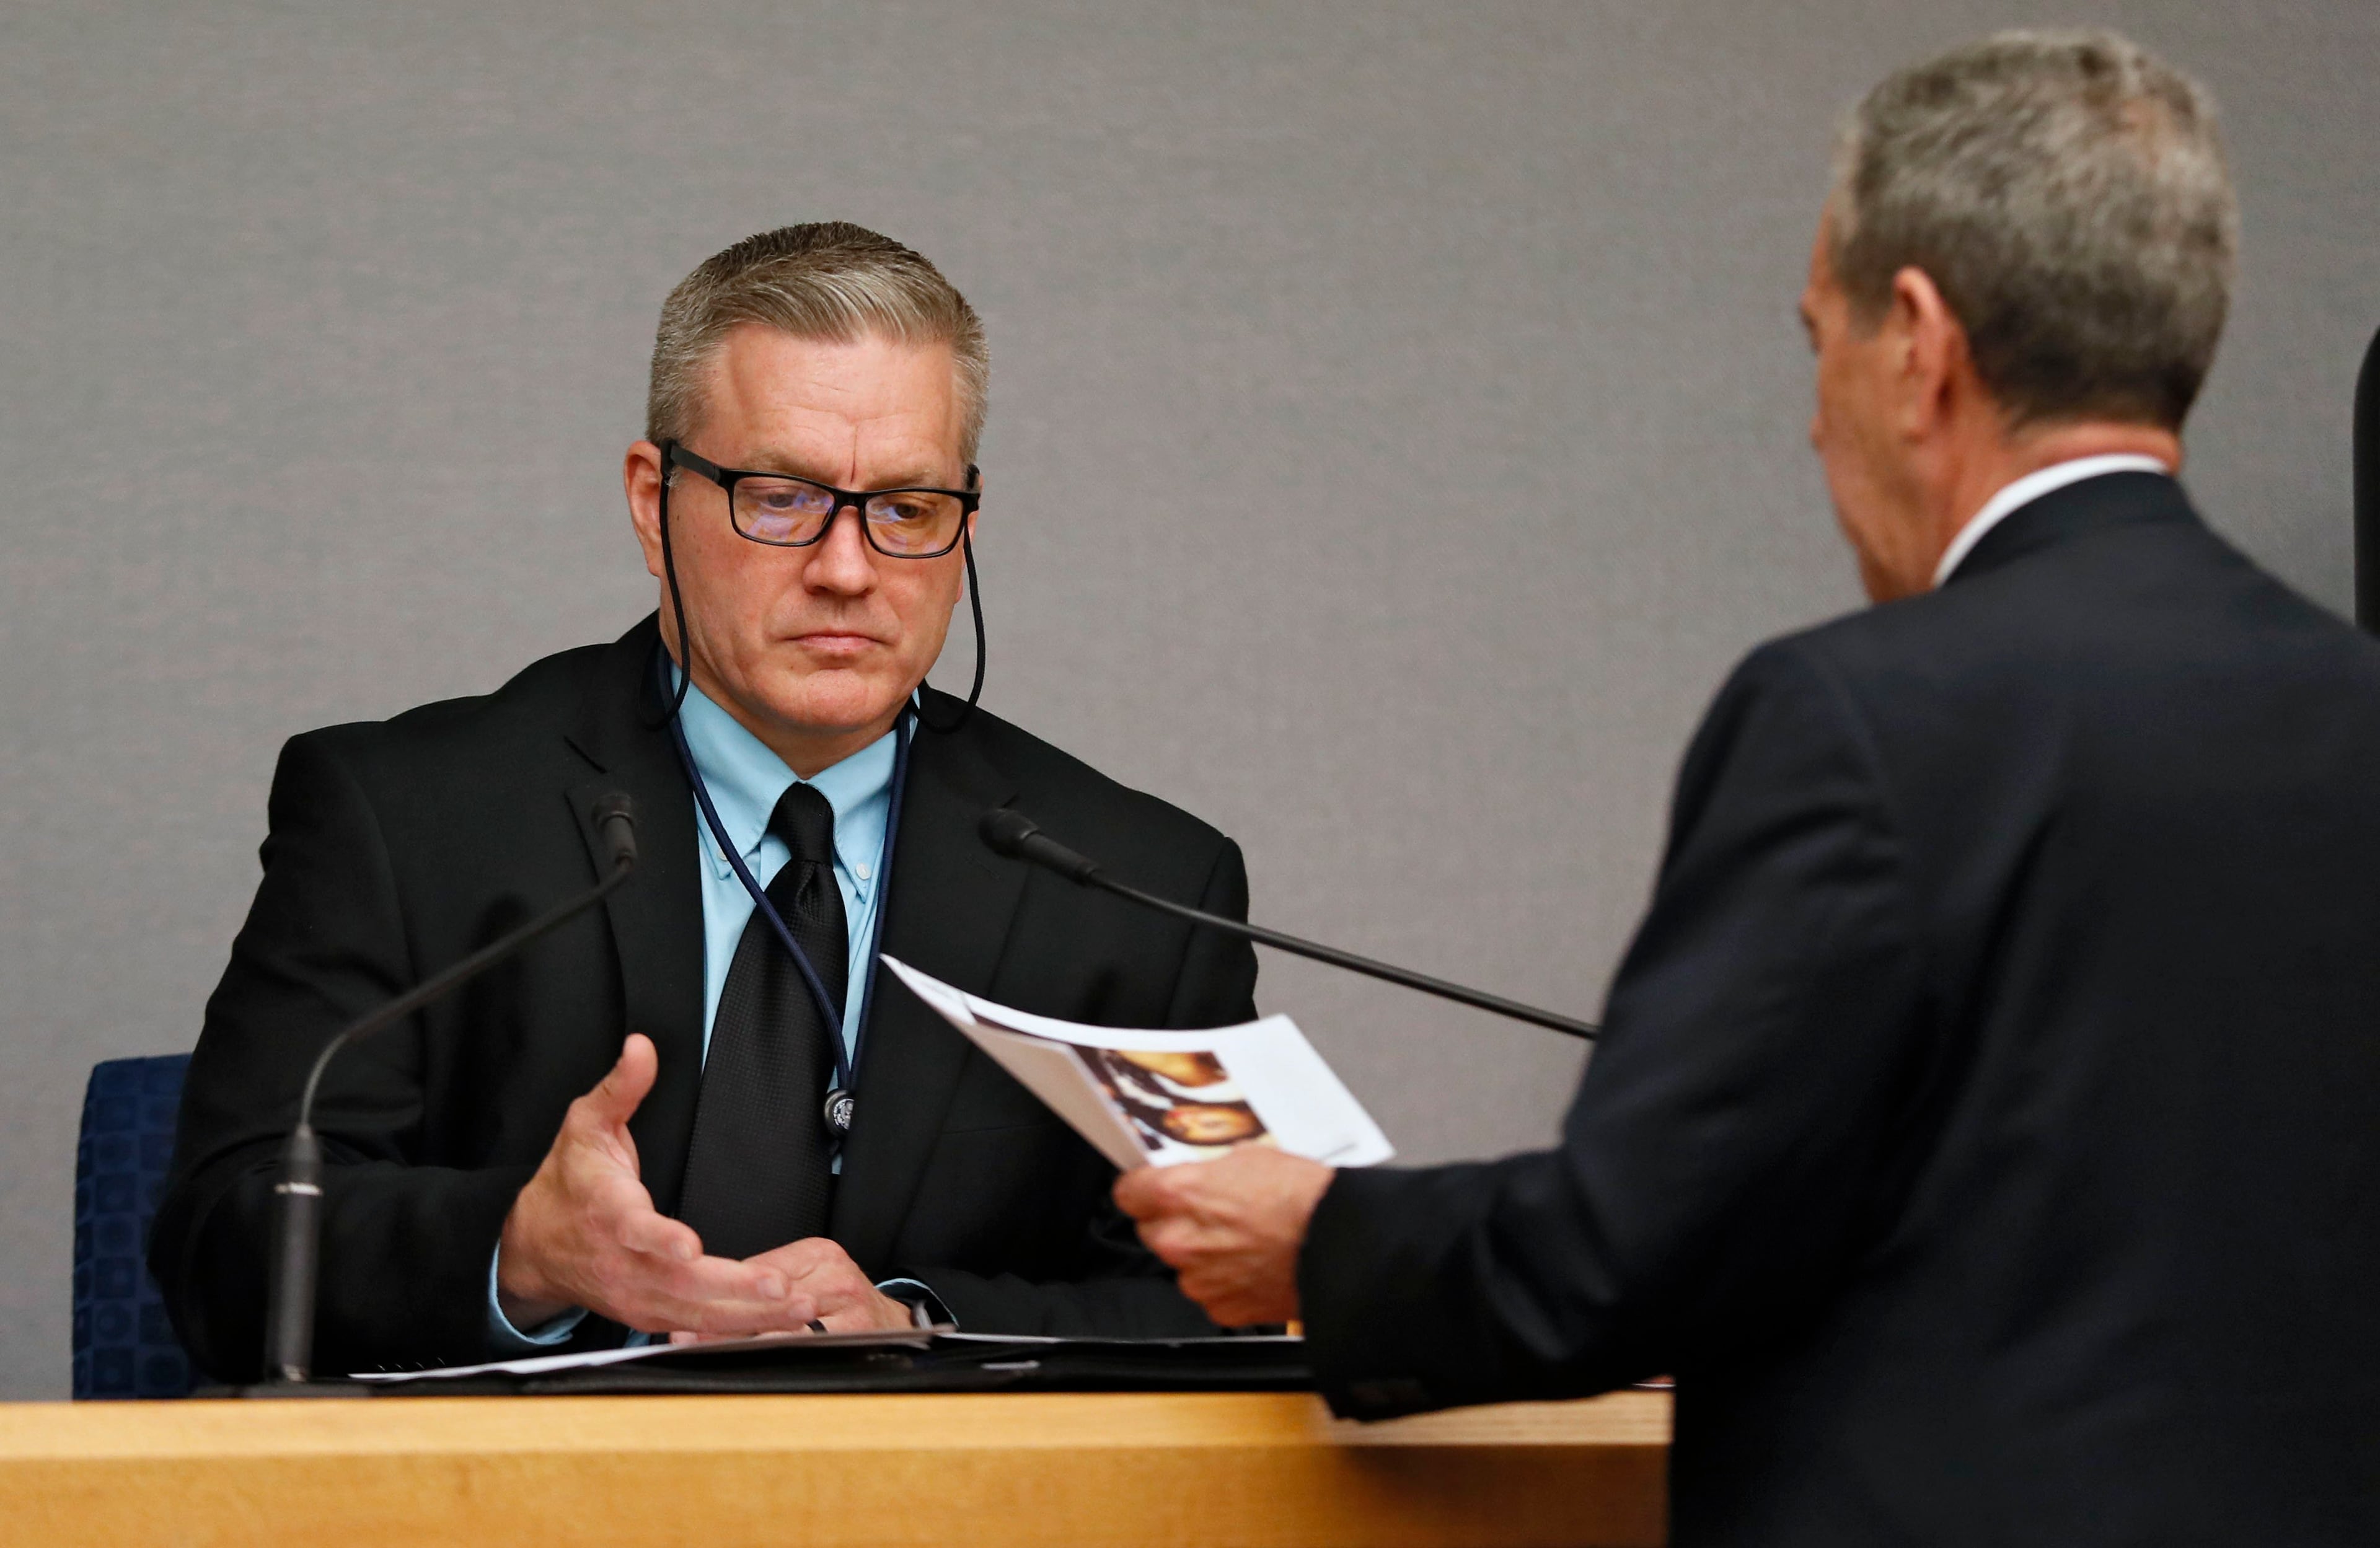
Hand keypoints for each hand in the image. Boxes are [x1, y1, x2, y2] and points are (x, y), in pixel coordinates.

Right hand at [497, 1035, 820, 1336]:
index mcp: (609, 1214)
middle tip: (784, 1289)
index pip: (636, 1231)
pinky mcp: (648, 1314)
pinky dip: (732, 1332)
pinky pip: (693, 1329)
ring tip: (797, 1312)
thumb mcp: (586, 1124)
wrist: (534, 1244)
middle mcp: (624, 1263)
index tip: (691, 1248)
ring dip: (747, 1316)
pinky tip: (774, 1327)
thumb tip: (641, 1046)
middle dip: (735, 1290)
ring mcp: (636, 1295)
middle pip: (681, 1285)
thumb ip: (619, 1088)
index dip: (662, 1242)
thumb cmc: (568, 1181)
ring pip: (693, 1314)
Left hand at [668, 1238, 914, 1343]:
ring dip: (741, 1351)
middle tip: (686, 1344)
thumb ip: (761, 1287)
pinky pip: (804, 1356)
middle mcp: (836, 1279)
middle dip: (723, 1330)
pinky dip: (773, 1366)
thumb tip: (697, 1315)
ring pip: (783, 1335)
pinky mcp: (855, 1340)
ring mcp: (850, 1312)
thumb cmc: (840, 1301)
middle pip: (768, 1306)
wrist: (894, 1325)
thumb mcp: (807, 1275)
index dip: (718, 1301)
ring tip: (707, 1360)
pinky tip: (749, 1374)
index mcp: (818, 1255)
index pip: (757, 1277)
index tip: (684, 1321)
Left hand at [1113, 1147, 1333, 1326]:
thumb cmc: (1302, 1199)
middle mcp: (1178, 1240)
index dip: (1143, 1190)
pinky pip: (1210, 1293)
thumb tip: (1198, 1178)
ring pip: (1183, 1266)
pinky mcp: (1221, 1309)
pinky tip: (1254, 1266)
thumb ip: (1207, 1173)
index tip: (1151, 1189)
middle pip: (1152, 1232)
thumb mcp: (1247, 1158)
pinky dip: (1225, 1283)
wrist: (1338, 1245)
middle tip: (1212, 1215)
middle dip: (1176, 1223)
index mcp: (1178, 1195)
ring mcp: (1197, 1280)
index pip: (1128, 1193)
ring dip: (1202, 1256)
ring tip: (1244, 1242)